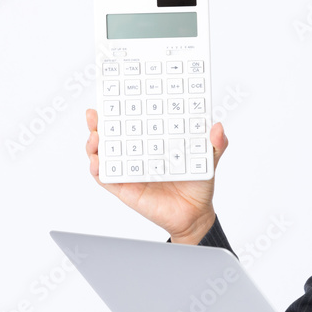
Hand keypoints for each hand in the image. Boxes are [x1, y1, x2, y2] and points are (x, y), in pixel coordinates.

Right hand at [85, 109, 227, 243]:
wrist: (195, 214)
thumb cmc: (198, 185)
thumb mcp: (209, 159)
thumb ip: (216, 143)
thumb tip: (217, 127)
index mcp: (154, 142)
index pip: (134, 122)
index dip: (121, 110)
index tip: (114, 97)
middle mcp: (138, 154)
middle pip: (112, 135)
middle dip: (99, 123)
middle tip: (95, 114)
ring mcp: (129, 171)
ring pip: (104, 155)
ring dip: (94, 145)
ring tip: (95, 137)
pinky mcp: (125, 189)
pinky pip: (106, 179)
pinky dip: (98, 170)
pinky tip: (97, 162)